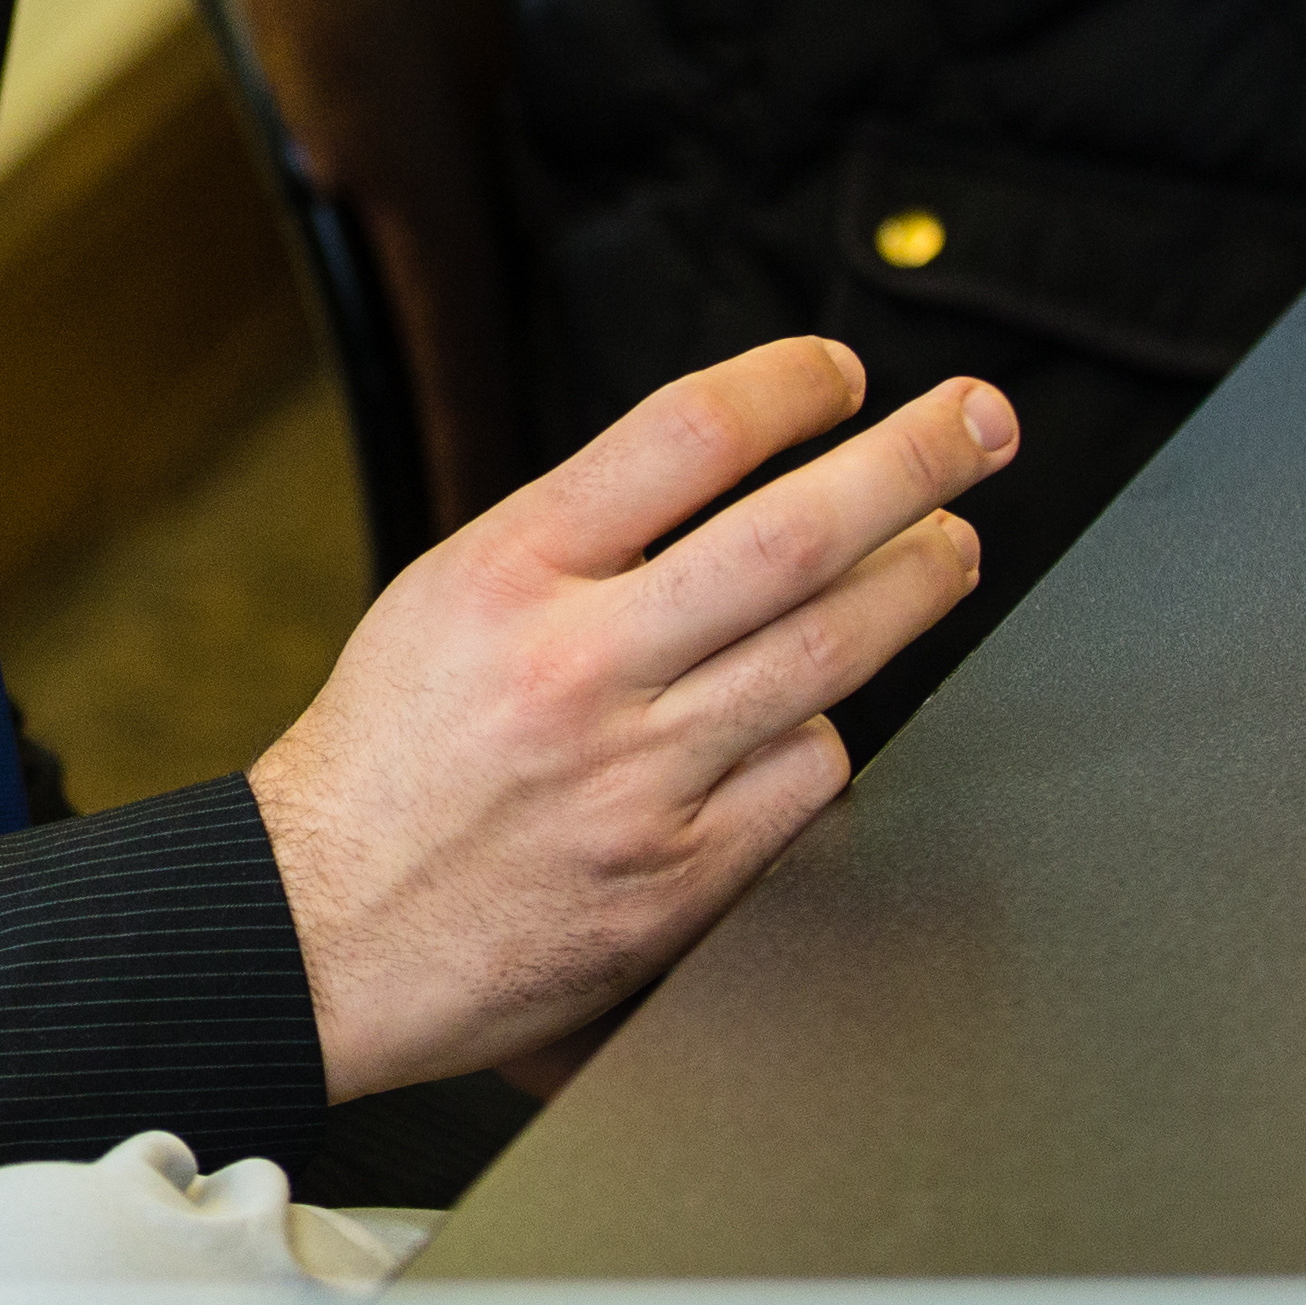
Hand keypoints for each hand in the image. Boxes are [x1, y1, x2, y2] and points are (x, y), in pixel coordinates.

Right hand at [244, 338, 1015, 1099]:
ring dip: (918, 585)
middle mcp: (579, 666)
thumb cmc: (389, 757)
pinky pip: (807, 778)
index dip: (791, 387)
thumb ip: (576, 542)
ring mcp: (641, 775)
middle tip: (979, 423)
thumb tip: (729, 478)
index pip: (684, 436)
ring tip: (951, 547)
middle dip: (914, 461)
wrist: (327, 930)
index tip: (843, 374)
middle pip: (795, 535)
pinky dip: (827, 733)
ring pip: (832, 653)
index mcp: (506, 575)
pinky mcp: (683, 876)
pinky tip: (819, 713)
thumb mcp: (444, 598)